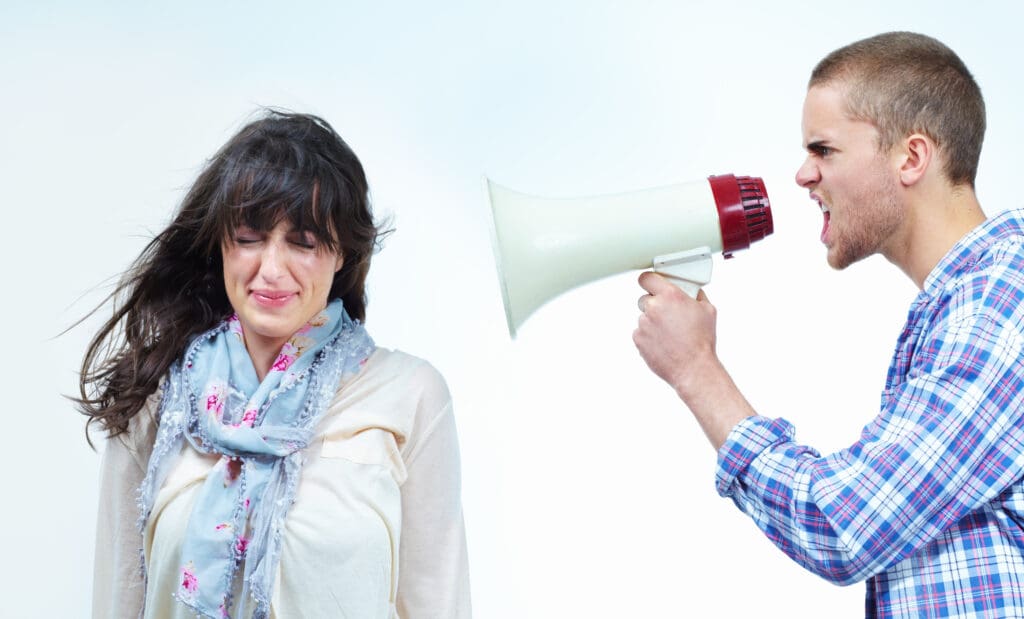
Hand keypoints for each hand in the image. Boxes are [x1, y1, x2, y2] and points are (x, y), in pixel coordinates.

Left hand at [633, 271, 755, 448]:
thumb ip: (696, 295)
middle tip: (668, 316)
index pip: (647, 278)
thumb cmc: (702, 341)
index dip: (649, 281)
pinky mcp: (638, 338)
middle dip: (654, 305)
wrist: (693, 368)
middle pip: (645, 299)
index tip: (651, 284)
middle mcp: (654, 307)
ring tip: (670, 335)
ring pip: (644, 317)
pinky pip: (640, 333)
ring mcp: (644, 323)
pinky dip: (649, 336)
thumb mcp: (708, 310)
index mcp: (670, 296)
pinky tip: (663, 343)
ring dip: (653, 323)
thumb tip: (691, 290)